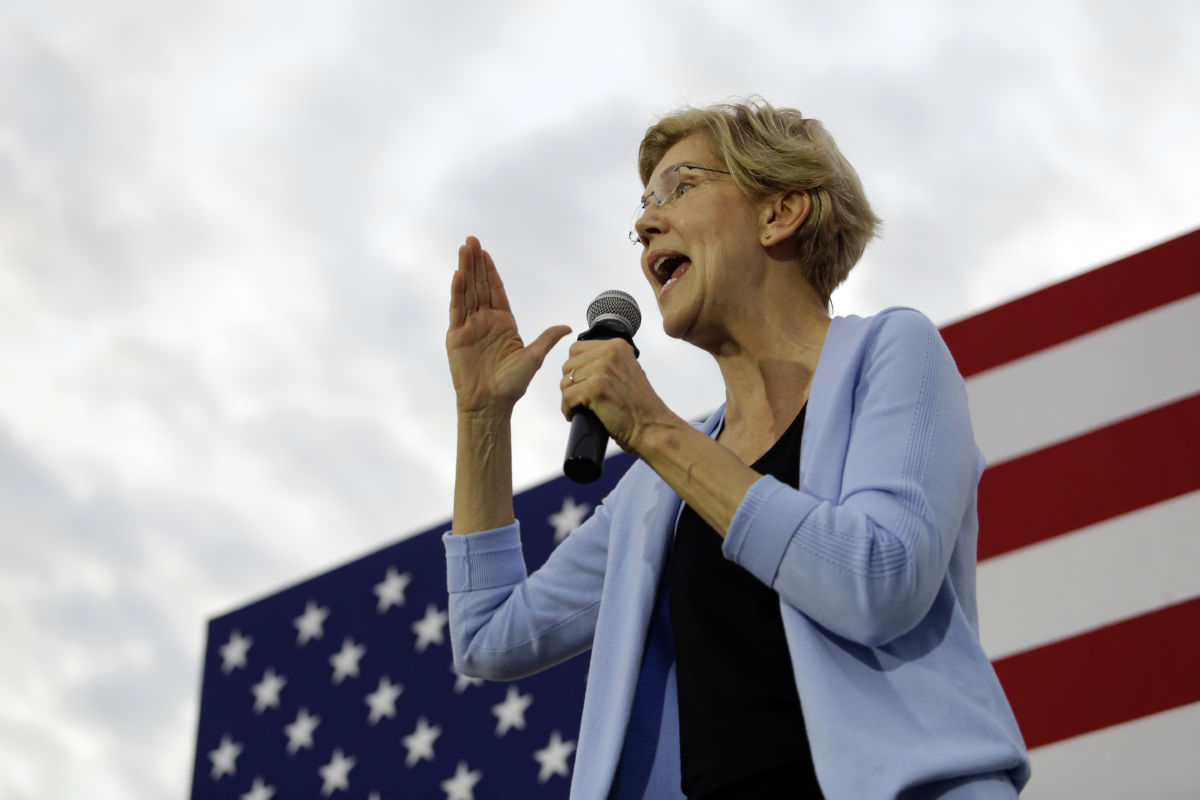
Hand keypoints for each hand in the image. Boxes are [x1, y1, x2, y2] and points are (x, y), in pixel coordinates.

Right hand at [447, 237, 570, 415]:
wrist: (490, 404)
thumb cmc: (511, 385)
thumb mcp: (533, 358)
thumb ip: (546, 339)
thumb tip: (567, 327)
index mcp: (503, 323)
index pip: (495, 290)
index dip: (490, 271)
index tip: (485, 252)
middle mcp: (485, 321)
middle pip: (479, 286)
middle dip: (475, 263)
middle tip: (471, 240)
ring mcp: (469, 327)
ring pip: (466, 293)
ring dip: (465, 271)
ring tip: (463, 250)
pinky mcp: (456, 336)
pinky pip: (457, 310)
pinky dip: (457, 292)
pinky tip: (458, 276)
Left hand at [559, 338, 682, 455]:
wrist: (652, 427)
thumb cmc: (641, 407)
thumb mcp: (628, 371)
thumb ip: (608, 362)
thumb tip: (582, 366)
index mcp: (617, 346)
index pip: (577, 349)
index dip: (576, 368)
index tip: (582, 382)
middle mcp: (610, 353)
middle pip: (569, 364)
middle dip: (571, 383)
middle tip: (580, 397)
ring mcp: (603, 369)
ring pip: (565, 381)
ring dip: (569, 397)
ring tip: (580, 407)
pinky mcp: (596, 388)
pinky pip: (567, 397)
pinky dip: (568, 409)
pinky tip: (576, 414)